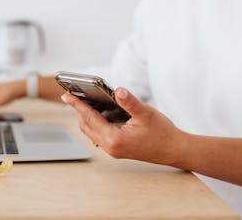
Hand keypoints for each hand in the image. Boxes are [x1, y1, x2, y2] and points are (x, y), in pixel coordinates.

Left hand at [62, 87, 186, 165]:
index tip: (66, 95)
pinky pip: (99, 134)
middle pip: (86, 126)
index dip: (78, 104)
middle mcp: (110, 147)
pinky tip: (98, 112)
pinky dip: (94, 122)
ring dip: (85, 117)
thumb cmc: (162, 133)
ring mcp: (113, 149)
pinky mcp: (117, 148)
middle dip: (78, 110)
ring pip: (91, 131)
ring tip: (81, 101)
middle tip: (71, 95)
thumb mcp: (146, 114)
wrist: (175, 150)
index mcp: (114, 139)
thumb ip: (130, 102)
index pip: (90, 118)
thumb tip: (118, 90)